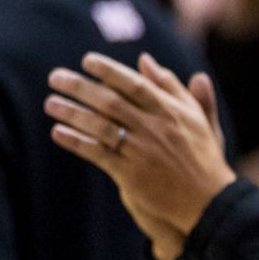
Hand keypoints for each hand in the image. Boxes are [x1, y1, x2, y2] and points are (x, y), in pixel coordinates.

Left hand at [45, 53, 235, 237]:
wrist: (208, 199)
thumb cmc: (202, 154)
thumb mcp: (196, 116)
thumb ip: (172, 86)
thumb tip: (145, 60)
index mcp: (171, 111)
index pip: (134, 84)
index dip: (109, 71)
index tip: (87, 60)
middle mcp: (155, 128)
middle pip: (110, 102)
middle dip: (80, 87)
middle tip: (55, 77)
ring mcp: (141, 151)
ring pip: (100, 126)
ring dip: (72, 113)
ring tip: (50, 104)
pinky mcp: (131, 175)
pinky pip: (98, 153)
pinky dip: (77, 142)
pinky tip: (58, 133)